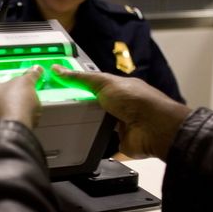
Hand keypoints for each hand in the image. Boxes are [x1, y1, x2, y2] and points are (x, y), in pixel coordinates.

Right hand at [52, 65, 191, 160]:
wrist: (153, 128)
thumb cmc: (137, 101)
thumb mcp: (104, 83)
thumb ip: (81, 78)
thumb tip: (60, 69)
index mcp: (118, 88)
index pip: (93, 83)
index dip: (77, 84)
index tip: (60, 85)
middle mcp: (120, 105)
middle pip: (94, 104)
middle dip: (80, 106)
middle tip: (59, 107)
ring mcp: (120, 123)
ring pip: (97, 122)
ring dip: (87, 123)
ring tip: (66, 123)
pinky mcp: (119, 141)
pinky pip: (102, 141)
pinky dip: (94, 141)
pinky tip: (81, 140)